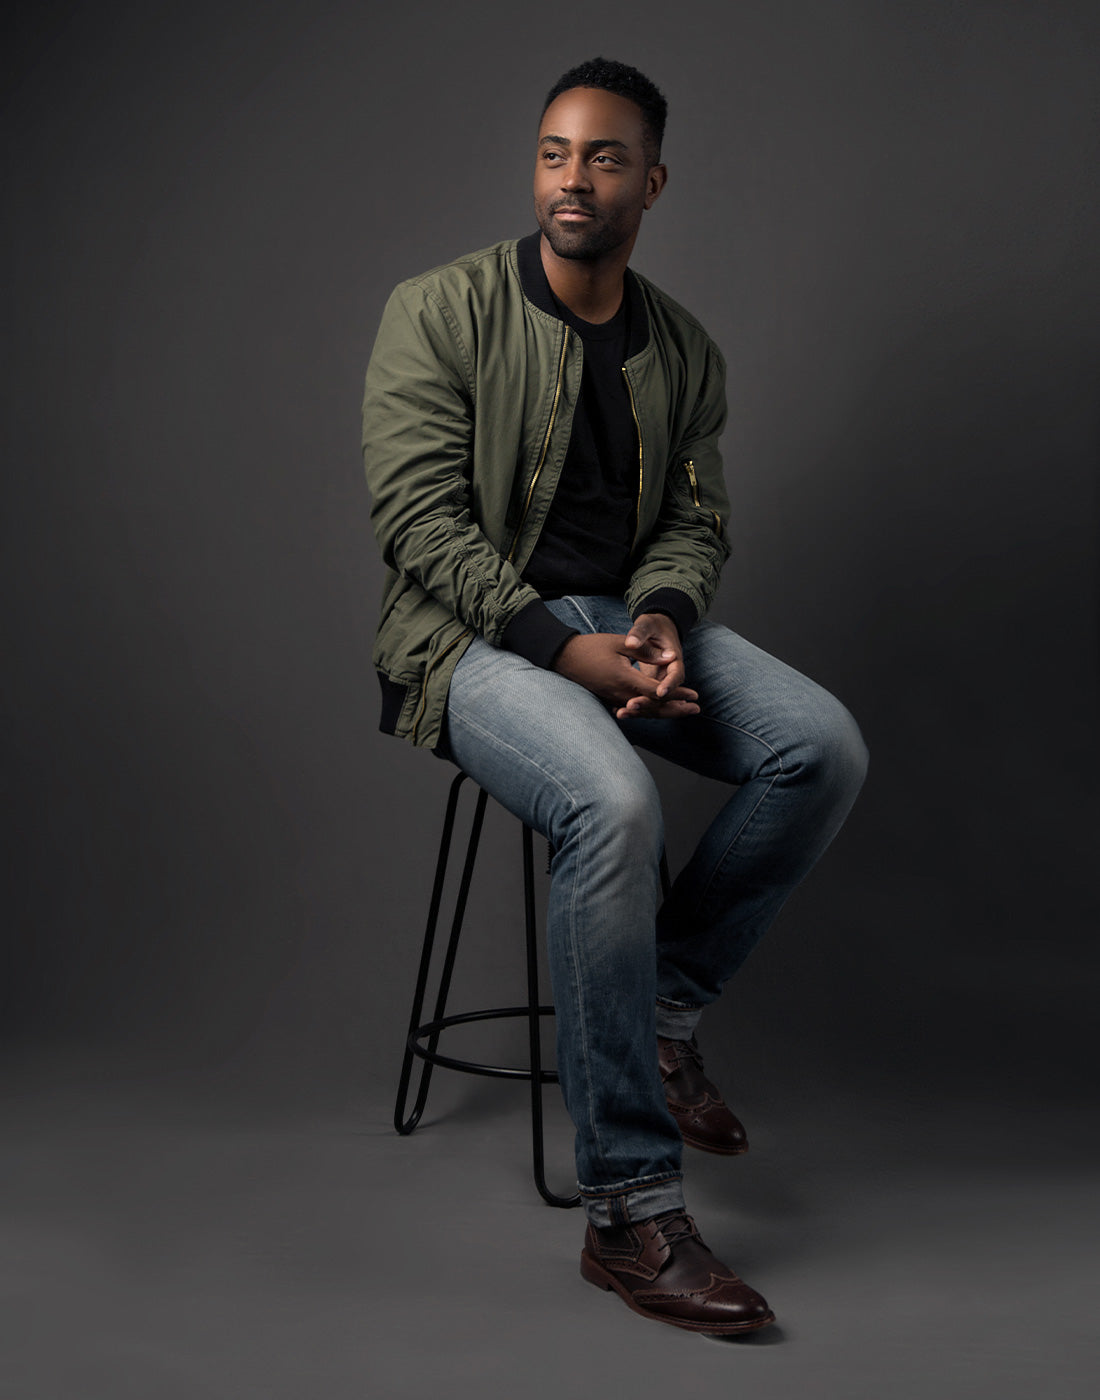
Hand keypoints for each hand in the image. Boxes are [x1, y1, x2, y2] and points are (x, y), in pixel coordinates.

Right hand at [552, 630, 698, 719]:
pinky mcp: (610, 699)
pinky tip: (659, 711)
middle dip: (676, 709)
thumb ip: (646, 651)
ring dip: (665, 712)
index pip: (656, 692)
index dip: (676, 694)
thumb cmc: (592, 647)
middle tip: (696, 710)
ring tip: (683, 712)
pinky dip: (649, 711)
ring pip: (644, 711)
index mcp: (624, 679)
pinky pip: (633, 709)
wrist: (564, 657)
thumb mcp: (620, 643)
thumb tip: (670, 658)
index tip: (693, 695)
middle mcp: (620, 694)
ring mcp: (614, 698)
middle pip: (653, 708)